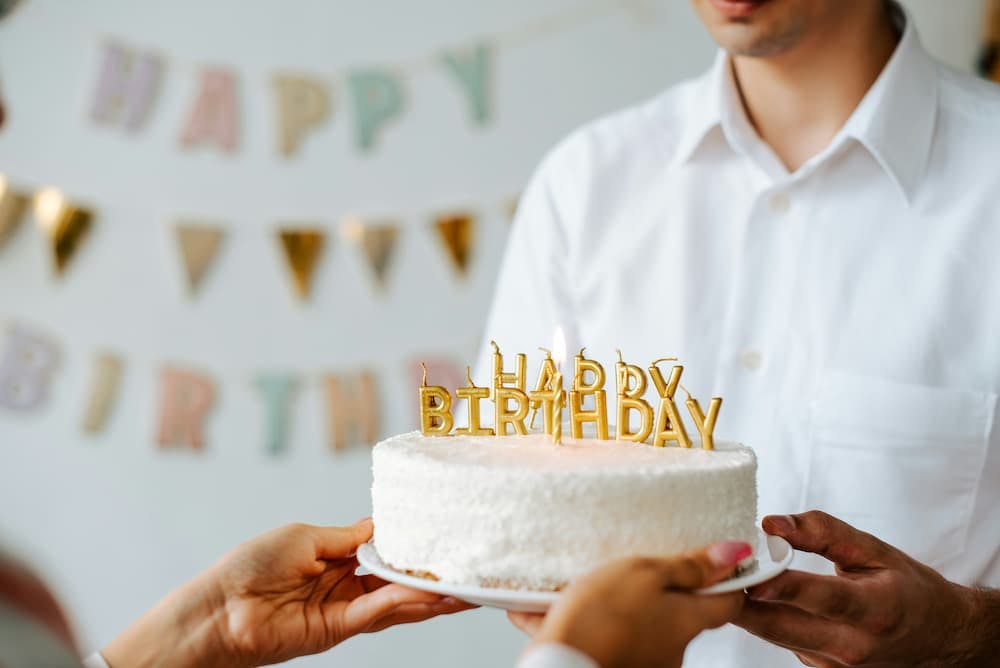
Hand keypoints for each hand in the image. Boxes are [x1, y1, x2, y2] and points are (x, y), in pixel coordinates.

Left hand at [104, 519, 472, 666]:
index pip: (385, 554)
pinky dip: (399, 604)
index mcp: (337, 558)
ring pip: (395, 602)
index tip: (443, 540)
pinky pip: (374, 614)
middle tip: (469, 572)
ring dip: (428, 597)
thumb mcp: (305, 535)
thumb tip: (378, 526)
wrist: (218, 606)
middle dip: (432, 578)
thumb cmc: (250, 565)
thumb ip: (346, 537)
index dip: (412, 549)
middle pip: (397, 582)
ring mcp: (342, 611)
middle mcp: (345, 586)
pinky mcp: (335, 631)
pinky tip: (426, 596)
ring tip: (463, 589)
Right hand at [509, 541, 749, 667]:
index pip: (729, 600)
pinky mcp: (621, 664)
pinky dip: (601, 622)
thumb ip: (688, 566)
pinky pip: (617, 637)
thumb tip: (732, 554)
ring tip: (598, 586)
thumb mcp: (645, 573)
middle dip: (665, 590)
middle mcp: (675, 648)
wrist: (563, 662)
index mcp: (688, 620)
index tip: (712, 558)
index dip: (724, 576)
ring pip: (647, 624)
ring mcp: (649, 661)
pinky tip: (577, 607)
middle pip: (684, 612)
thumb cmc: (601, 618)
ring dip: (628, 606)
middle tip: (639, 566)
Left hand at [735, 511, 992, 666]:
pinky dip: (761, 617)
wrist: (939, 639)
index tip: (751, 572)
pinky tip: (748, 594)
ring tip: (719, 575)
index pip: (823, 598)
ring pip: (773, 634)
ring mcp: (834, 664)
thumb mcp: (875, 551)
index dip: (783, 586)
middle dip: (741, 600)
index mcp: (875, 609)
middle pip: (782, 625)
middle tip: (710, 572)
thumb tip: (772, 523)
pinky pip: (780, 640)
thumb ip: (823, 532)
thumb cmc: (907, 589)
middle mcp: (853, 645)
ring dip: (743, 607)